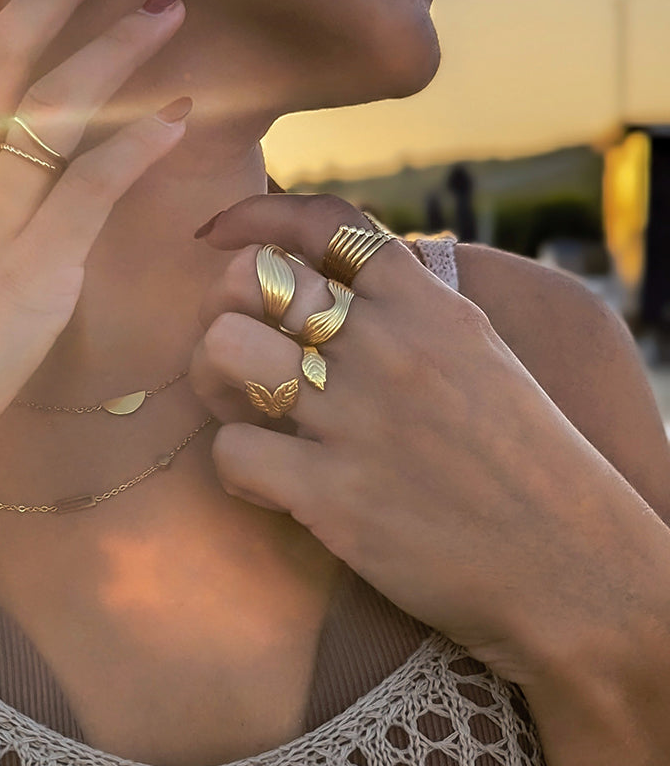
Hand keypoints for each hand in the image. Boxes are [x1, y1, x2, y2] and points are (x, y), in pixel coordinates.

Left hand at [191, 194, 646, 683]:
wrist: (576, 572)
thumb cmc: (524, 463)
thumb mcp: (478, 353)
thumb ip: (408, 308)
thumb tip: (333, 275)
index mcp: (426, 308)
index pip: (326, 223)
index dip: (258, 215)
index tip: (220, 234)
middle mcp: (386, 348)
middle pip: (251, 280)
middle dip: (223, 307)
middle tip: (238, 347)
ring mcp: (355, 418)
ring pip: (222, 349)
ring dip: (212, 377)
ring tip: (243, 408)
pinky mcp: (332, 494)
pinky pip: (231, 451)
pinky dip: (235, 467)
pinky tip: (268, 484)